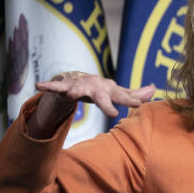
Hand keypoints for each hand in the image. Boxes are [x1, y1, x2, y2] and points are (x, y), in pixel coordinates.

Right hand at [29, 71, 155, 137]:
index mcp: (109, 89)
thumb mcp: (117, 91)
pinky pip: (55, 86)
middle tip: (112, 112)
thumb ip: (134, 93)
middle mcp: (95, 85)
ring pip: (77, 89)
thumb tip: (154, 89)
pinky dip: (48, 85)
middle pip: (101, 96)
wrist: (75, 79)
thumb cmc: (100, 88)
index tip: (140, 104)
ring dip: (74, 91)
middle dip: (106, 103)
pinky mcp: (64, 85)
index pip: (122, 96)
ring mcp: (79, 84)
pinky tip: (39, 84)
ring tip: (71, 95)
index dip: (131, 100)